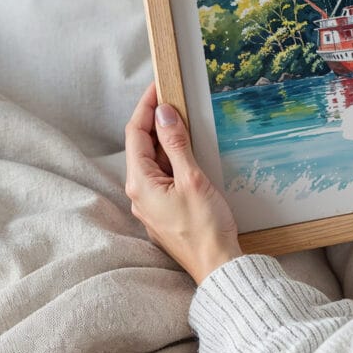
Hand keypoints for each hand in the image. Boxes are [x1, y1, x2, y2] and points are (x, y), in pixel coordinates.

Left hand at [125, 81, 242, 283]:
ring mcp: (151, 203)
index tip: (159, 86)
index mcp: (141, 183)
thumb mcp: (192, 178)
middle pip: (141, 145)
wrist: (216, 266)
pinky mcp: (164, 209)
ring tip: (182, 117)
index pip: (136, 133)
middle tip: (173, 96)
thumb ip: (176, 144)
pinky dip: (171, 155)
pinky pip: (162, 174)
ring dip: (164, 137)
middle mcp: (139, 193)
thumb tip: (164, 113)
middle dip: (155, 119)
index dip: (146, 106)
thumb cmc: (205, 226)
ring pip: (152, 160)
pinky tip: (187, 149)